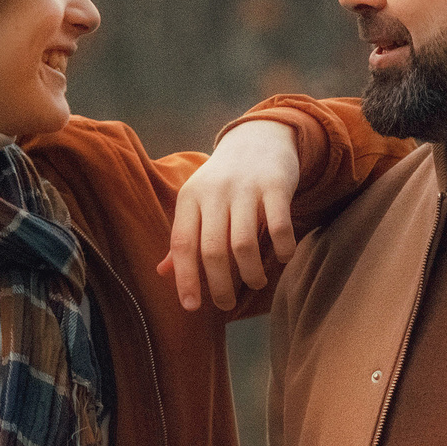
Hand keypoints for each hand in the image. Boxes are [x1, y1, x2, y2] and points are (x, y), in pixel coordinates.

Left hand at [156, 119, 301, 311]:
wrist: (259, 139)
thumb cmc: (224, 182)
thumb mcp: (198, 202)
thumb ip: (185, 237)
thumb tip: (163, 273)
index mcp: (190, 197)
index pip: (183, 244)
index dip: (185, 279)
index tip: (191, 307)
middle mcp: (215, 192)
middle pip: (213, 251)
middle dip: (220, 286)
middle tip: (226, 304)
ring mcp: (246, 188)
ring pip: (244, 245)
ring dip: (251, 274)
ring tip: (255, 282)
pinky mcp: (276, 186)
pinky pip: (279, 228)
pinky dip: (282, 251)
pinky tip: (283, 258)